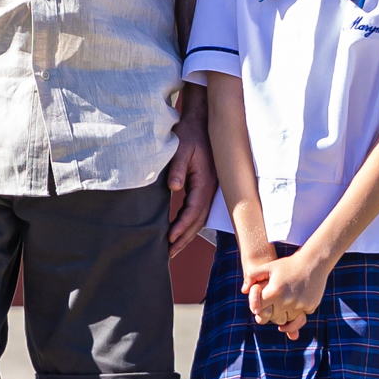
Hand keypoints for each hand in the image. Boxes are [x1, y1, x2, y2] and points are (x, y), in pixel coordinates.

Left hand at [166, 105, 216, 252]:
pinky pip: (198, 211)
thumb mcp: (182, 148)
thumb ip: (178, 168)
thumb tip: (174, 187)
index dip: (181, 226)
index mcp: (205, 182)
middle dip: (183, 238)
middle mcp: (210, 190)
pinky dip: (189, 224)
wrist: (202, 124)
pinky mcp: (205, 188)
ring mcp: (209, 190)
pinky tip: (179, 231)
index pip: (193, 211)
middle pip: (198, 221)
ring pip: (199, 219)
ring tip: (171, 249)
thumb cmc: (190, 135)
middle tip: (168, 254)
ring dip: (186, 235)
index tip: (169, 238)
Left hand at [246, 244, 324, 335]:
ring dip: (283, 315)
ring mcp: (299, 306)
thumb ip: (252, 276)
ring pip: (287, 320)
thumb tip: (243, 290)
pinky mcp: (310, 307)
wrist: (313, 262)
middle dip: (270, 313)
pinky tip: (294, 305)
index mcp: (274, 292)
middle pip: (273, 317)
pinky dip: (297, 314)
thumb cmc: (288, 264)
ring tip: (282, 307)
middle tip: (272, 307)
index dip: (258, 308)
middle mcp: (286, 301)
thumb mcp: (268, 267)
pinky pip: (300, 317)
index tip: (260, 306)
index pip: (260, 309)